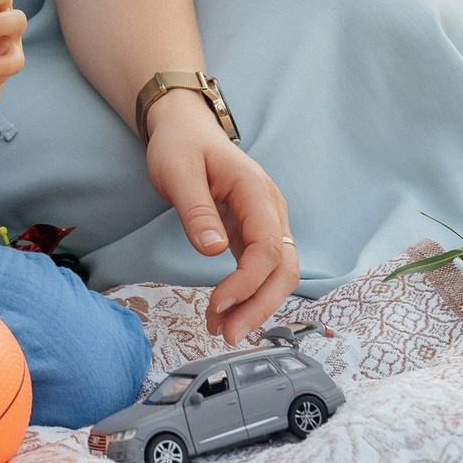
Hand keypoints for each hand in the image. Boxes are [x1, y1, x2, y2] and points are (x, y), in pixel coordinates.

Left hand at [145, 90, 296, 344]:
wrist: (184, 128)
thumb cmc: (180, 145)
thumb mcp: (177, 173)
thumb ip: (196, 211)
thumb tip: (214, 251)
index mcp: (256, 191)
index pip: (267, 247)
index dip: (247, 281)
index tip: (218, 303)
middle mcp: (270, 209)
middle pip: (284, 267)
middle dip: (260, 305)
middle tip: (229, 334)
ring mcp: (266, 222)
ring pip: (277, 273)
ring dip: (255, 305)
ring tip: (221, 330)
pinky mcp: (253, 233)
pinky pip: (260, 269)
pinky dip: (247, 294)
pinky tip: (225, 312)